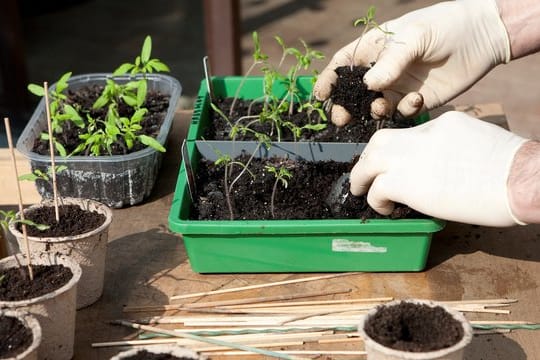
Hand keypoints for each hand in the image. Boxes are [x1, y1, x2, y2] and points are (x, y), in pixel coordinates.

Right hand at [314, 0, 510, 125]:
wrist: (483, 37)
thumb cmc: (444, 26)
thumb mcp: (415, 36)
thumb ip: (391, 61)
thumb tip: (367, 86)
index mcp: (374, 47)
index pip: (343, 64)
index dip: (329, 79)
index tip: (320, 95)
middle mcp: (381, 69)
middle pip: (352, 91)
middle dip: (344, 105)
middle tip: (341, 117)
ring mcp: (396, 86)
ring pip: (373, 106)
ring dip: (371, 111)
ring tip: (379, 107)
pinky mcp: (414, 100)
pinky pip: (400, 112)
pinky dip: (404, 110)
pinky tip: (417, 99)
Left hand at [349, 111, 526, 225]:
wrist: (521, 179)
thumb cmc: (511, 168)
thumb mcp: (477, 142)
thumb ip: (451, 148)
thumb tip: (437, 167)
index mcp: (442, 123)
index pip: (407, 134)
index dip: (397, 152)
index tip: (395, 166)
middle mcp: (421, 135)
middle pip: (380, 141)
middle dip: (369, 159)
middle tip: (366, 176)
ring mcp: (411, 157)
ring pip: (368, 162)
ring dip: (361, 178)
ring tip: (362, 192)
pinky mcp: (406, 182)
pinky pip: (376, 190)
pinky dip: (375, 201)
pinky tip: (385, 209)